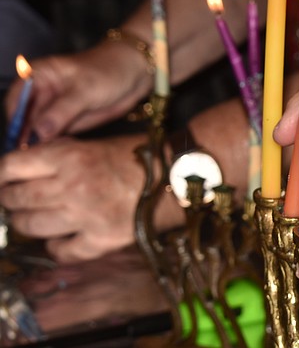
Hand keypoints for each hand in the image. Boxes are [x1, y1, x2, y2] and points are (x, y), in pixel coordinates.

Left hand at [0, 134, 180, 262]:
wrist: (181, 176)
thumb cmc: (142, 157)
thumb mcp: (96, 145)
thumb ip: (60, 156)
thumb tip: (25, 168)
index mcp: (69, 156)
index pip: (11, 168)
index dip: (1, 176)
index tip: (2, 181)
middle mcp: (71, 186)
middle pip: (16, 199)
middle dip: (10, 201)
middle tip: (14, 201)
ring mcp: (84, 216)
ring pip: (32, 227)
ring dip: (27, 224)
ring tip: (35, 219)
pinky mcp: (100, 240)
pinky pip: (61, 251)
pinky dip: (56, 247)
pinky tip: (61, 240)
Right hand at [5, 39, 152, 140]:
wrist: (135, 73)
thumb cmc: (108, 70)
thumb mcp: (84, 90)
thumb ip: (61, 111)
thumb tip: (39, 132)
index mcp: (37, 76)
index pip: (16, 101)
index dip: (16, 122)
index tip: (19, 141)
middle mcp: (41, 93)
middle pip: (25, 120)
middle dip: (27, 137)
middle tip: (33, 155)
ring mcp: (54, 108)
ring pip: (38, 131)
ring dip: (41, 144)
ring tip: (48, 154)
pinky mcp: (67, 120)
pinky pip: (55, 136)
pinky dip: (56, 145)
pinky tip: (60, 151)